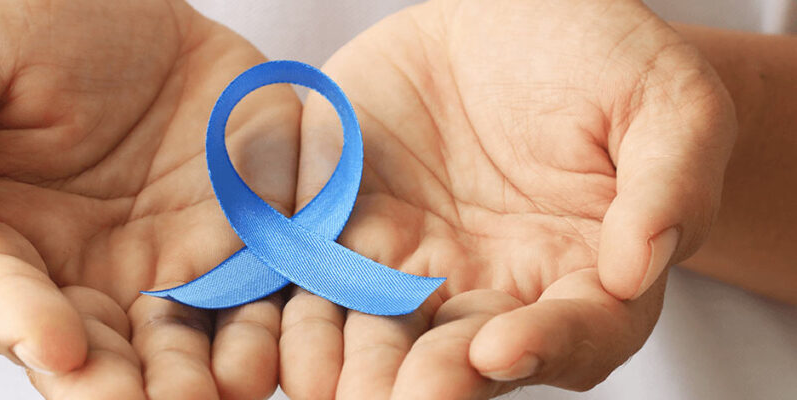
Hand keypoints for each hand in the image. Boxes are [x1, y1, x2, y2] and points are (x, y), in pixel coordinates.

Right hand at [0, 0, 297, 397]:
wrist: (114, 13)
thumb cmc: (14, 32)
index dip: (20, 323)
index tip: (54, 344)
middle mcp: (83, 274)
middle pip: (98, 352)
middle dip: (123, 388)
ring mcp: (167, 264)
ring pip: (186, 344)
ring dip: (205, 376)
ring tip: (226, 387)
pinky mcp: (240, 239)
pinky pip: (262, 292)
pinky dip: (276, 323)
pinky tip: (284, 342)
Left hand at [281, 0, 734, 397]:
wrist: (509, 16)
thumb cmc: (604, 59)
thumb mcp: (666, 103)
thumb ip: (667, 183)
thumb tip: (643, 264)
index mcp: (581, 276)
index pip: (573, 334)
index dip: (542, 348)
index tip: (498, 349)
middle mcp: (489, 287)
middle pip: (459, 355)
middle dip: (424, 379)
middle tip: (393, 395)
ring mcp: (411, 259)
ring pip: (375, 327)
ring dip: (345, 358)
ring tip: (318, 379)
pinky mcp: (345, 220)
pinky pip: (310, 264)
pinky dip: (288, 294)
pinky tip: (267, 320)